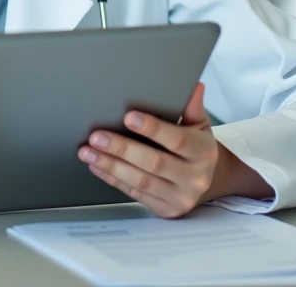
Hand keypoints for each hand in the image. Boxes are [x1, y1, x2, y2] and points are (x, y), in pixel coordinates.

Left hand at [80, 82, 269, 218]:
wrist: (207, 182)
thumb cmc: (196, 147)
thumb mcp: (200, 126)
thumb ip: (193, 108)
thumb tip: (194, 86)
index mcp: (204, 152)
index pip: (177, 140)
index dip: (153, 129)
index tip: (128, 116)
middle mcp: (195, 178)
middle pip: (154, 162)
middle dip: (122, 148)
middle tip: (97, 136)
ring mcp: (180, 198)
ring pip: (140, 181)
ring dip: (110, 165)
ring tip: (88, 151)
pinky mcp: (165, 210)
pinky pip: (134, 194)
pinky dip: (112, 179)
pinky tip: (96, 166)